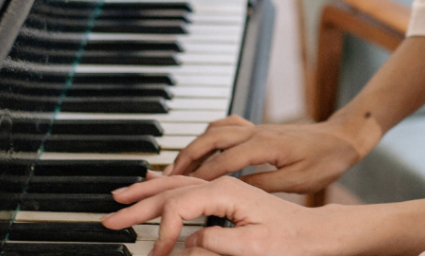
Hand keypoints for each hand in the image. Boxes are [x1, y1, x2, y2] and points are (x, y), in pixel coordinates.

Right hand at [103, 174, 321, 255]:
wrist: (314, 230)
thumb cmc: (291, 240)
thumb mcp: (257, 248)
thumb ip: (219, 244)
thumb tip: (186, 243)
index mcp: (229, 190)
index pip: (180, 204)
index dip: (162, 231)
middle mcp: (225, 179)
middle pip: (173, 185)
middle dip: (139, 203)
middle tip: (109, 219)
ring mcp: (227, 180)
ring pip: (180, 178)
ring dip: (149, 187)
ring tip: (123, 196)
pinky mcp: (231, 185)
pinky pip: (194, 175)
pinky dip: (171, 178)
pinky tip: (161, 179)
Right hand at [165, 115, 369, 192]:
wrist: (342, 138)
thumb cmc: (325, 160)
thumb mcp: (297, 181)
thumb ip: (264, 184)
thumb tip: (234, 191)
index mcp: (264, 145)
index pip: (222, 161)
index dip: (200, 176)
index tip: (179, 190)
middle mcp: (256, 131)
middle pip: (210, 139)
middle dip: (185, 157)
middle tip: (164, 177)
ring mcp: (257, 127)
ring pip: (215, 130)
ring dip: (193, 145)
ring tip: (175, 165)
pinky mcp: (259, 128)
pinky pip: (226, 125)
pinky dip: (209, 134)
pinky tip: (202, 146)